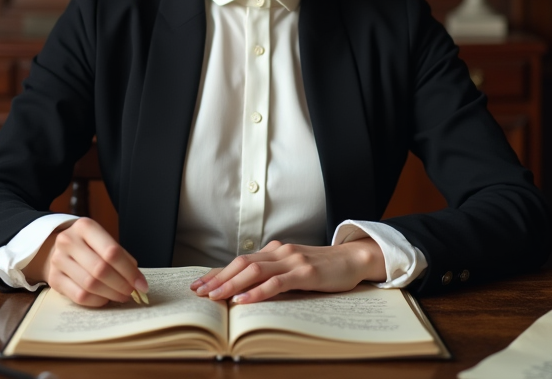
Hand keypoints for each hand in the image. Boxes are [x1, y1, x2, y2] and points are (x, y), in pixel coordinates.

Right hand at [26, 218, 146, 307]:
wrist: (55, 249)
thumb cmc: (87, 246)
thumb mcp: (103, 241)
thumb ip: (120, 257)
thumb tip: (138, 280)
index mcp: (85, 227)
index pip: (112, 252)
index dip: (130, 271)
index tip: (142, 284)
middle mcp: (68, 241)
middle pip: (100, 269)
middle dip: (121, 285)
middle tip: (132, 292)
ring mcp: (58, 260)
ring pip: (90, 285)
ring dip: (111, 294)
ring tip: (121, 296)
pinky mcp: (53, 279)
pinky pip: (79, 296)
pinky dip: (97, 300)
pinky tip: (105, 298)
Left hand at [190, 239, 385, 303]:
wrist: (353, 260)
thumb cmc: (323, 268)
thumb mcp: (294, 268)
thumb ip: (274, 273)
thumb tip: (245, 290)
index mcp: (275, 251)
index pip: (240, 261)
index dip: (217, 272)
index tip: (198, 283)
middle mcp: (280, 252)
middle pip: (241, 263)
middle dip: (217, 278)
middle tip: (198, 292)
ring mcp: (292, 261)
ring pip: (254, 270)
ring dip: (231, 284)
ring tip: (215, 296)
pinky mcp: (306, 273)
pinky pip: (276, 282)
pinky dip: (257, 291)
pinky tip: (244, 300)